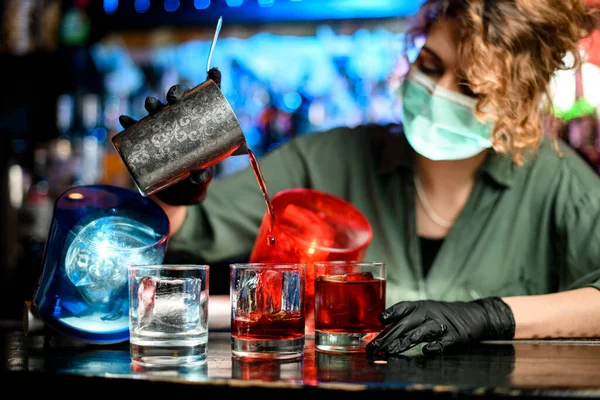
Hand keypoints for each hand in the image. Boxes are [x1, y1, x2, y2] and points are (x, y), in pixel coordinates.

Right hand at [119, 84, 214, 205]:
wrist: (177, 193)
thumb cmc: (195, 180)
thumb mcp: (202, 179)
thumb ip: (202, 177)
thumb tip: (198, 175)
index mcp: (200, 123)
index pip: (207, 99)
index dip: (212, 82)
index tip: (215, 72)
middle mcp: (181, 120)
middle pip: (179, 99)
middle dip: (176, 93)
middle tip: (175, 99)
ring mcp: (163, 128)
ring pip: (158, 110)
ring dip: (153, 104)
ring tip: (152, 105)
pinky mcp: (148, 141)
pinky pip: (137, 129)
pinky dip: (130, 123)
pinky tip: (124, 120)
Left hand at [366, 297, 514, 356]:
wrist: (475, 315)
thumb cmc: (443, 315)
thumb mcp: (424, 312)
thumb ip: (406, 319)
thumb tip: (383, 330)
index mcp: (420, 306)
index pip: (402, 307)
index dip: (391, 312)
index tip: (380, 320)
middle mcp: (428, 313)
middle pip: (405, 324)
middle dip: (388, 337)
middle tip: (374, 348)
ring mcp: (441, 324)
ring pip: (421, 332)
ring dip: (405, 341)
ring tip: (391, 350)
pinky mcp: (455, 336)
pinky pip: (444, 341)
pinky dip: (436, 346)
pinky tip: (427, 351)